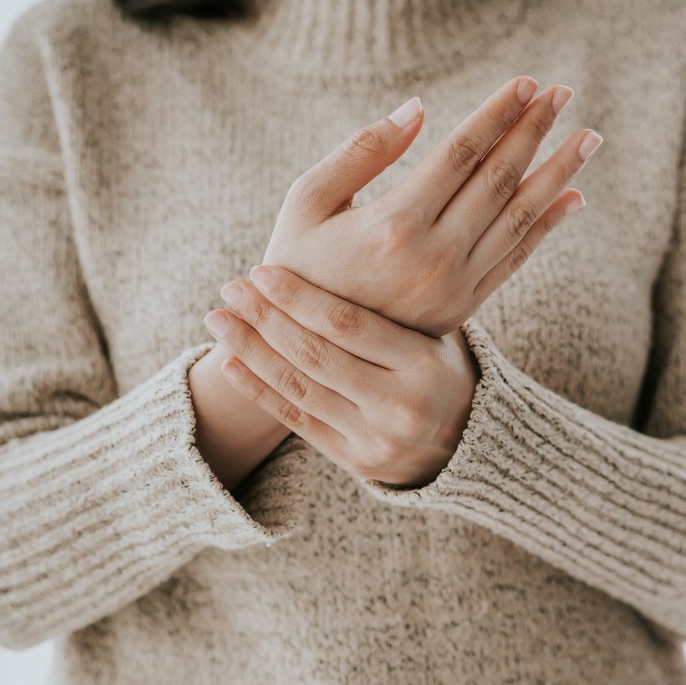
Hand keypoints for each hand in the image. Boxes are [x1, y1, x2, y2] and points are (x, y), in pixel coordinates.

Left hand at [202, 265, 481, 488]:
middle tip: (230, 287)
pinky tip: (229, 364)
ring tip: (218, 321)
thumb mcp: (435, 329)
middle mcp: (402, 406)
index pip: (349, 324)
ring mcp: (377, 438)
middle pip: (316, 355)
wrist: (467, 442)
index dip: (299, 297)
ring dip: (251, 351)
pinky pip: (297, 422)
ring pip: (299, 388)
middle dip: (265, 318)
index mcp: (424, 363)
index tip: (262, 271)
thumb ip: (394, 297)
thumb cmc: (437, 364)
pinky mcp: (356, 462)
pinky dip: (257, 391)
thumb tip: (352, 222)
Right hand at [262, 75, 600, 336]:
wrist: (301, 351)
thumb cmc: (293, 265)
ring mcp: (453, 287)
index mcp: (393, 225)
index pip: (461, 154)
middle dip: (534, 131)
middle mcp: (434, 258)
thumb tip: (419, 108)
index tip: (528, 82)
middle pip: (498, 180)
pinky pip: (514, 260)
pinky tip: (572, 198)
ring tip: (586, 137)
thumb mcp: (306, 202)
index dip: (497, 114)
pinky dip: (546, 227)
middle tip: (565, 92)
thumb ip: (361, 152)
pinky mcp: (461, 309)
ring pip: (518, 219)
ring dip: (557, 174)